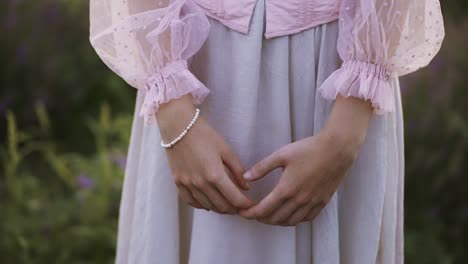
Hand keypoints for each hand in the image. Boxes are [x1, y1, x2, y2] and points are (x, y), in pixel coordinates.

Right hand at [156, 95, 255, 213]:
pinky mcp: (178, 183)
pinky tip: (209, 202)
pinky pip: (191, 202)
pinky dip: (203, 205)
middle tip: (242, 205)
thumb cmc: (204, 134)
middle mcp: (201, 184)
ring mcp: (188, 184)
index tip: (252, 204)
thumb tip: (246, 187)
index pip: (235, 199)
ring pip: (208, 206)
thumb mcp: (225, 150)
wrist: (178, 127)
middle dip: (235, 208)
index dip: (246, 205)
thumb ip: (237, 170)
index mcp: (215, 175)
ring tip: (228, 204)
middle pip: (222, 206)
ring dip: (220, 208)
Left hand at [238, 95, 373, 225]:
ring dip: (277, 221)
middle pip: (275, 219)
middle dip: (261, 218)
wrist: (336, 149)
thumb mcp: (281, 155)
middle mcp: (299, 200)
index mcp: (286, 189)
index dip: (250, 214)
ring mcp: (312, 202)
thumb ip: (262, 168)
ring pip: (291, 221)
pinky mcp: (322, 201)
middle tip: (253, 213)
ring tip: (269, 215)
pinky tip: (290, 214)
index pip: (263, 210)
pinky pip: (306, 218)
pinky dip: (295, 220)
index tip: (242, 213)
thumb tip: (245, 177)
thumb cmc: (308, 149)